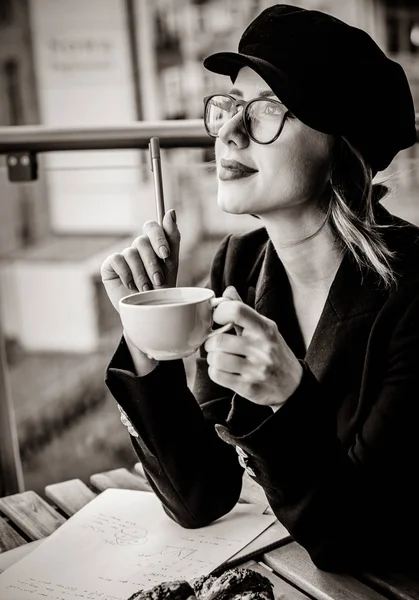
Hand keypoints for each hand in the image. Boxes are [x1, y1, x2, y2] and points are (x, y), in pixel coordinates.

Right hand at [100, 209, 179, 312]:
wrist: (148, 311)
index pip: (152, 227)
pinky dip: (127, 274)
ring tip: (146, 288)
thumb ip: (172, 238)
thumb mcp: (171, 264)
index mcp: (153, 244)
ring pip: (131, 253)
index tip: (164, 254)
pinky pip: (118, 259)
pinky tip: (130, 285)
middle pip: (142, 241)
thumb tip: (170, 211)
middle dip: (152, 263)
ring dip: (141, 274)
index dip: (158, 237)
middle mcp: (137, 247)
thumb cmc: (162, 289)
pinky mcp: (110, 265)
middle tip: (157, 280)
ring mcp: (123, 255)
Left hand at [204, 286, 302, 409]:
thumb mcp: (265, 329)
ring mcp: (256, 369)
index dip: (219, 312)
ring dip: (212, 358)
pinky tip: (224, 370)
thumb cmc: (274, 352)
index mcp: (265, 329)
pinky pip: (218, 375)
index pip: (237, 311)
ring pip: (216, 359)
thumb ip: (244, 311)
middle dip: (210, 342)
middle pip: (218, 340)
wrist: (293, 385)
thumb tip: (228, 291)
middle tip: (215, 344)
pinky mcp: (249, 388)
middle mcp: (262, 348)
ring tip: (220, 357)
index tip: (217, 318)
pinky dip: (215, 372)